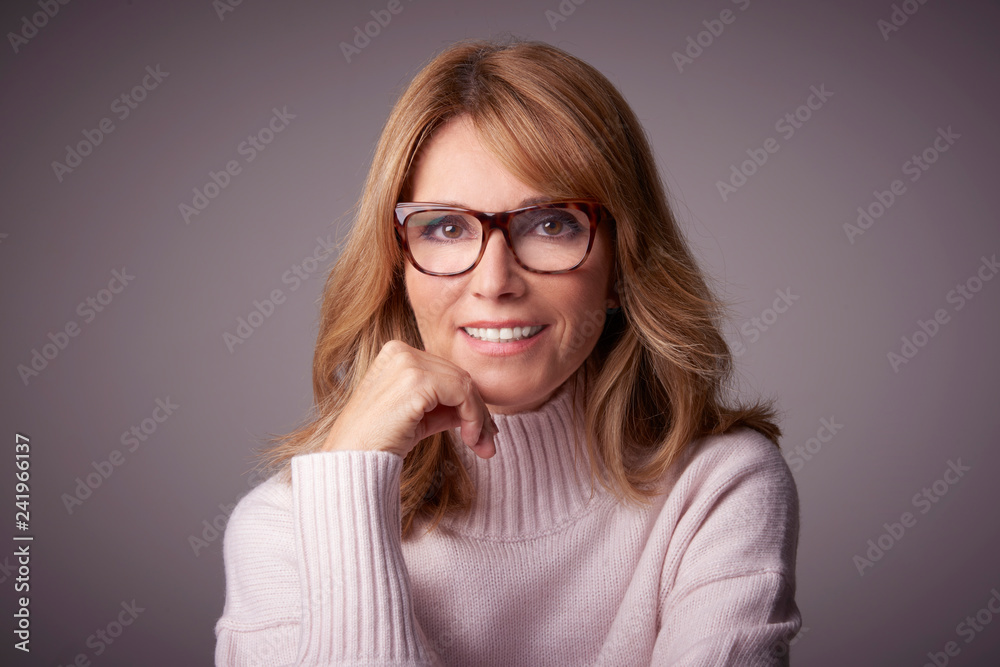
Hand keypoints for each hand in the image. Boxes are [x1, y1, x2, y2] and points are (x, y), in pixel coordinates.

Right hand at [321, 340, 496, 459]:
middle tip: (488, 443)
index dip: (469, 401)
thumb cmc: (379, 442)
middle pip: (459, 376)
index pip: (447, 372)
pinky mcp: (417, 381)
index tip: (482, 431)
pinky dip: (473, 417)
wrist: (353, 458)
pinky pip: (462, 394)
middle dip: (479, 412)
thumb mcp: (419, 419)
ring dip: (479, 418)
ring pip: (465, 384)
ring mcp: (408, 363)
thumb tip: (479, 414)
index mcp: (397, 353)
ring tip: (480, 445)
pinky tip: (470, 438)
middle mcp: (401, 351)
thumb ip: (446, 408)